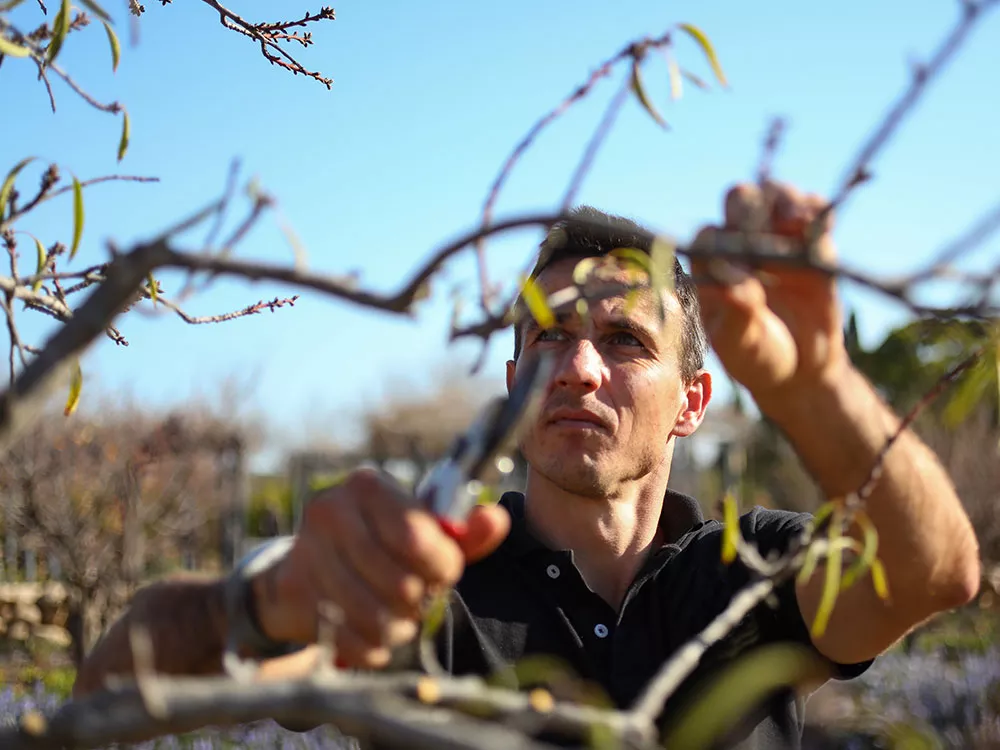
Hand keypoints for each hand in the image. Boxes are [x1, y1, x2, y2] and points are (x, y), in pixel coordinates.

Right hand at [251, 468, 509, 668]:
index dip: (442, 567)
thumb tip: (496, 520)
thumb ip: (465, 531)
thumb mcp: (425, 531)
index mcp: (368, 486)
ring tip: (400, 619)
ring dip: (398, 628)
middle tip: (418, 597)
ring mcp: (307, 552)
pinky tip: (375, 637)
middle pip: (399, 584)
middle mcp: (331, 511)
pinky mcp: (294, 593)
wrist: (308, 563)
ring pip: (374, 617)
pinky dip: (371, 648)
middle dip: (420, 600)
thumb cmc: (381, 542)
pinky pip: (347, 640)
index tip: (445, 573)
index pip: (417, 538)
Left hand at [690, 180, 847, 406]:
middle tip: (762, 235)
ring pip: (775, 195)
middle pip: (740, 200)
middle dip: (751, 210)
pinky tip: (819, 223)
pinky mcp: (812, 242)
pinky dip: (817, 210)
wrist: (800, 370)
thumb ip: (738, 311)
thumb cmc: (757, 357)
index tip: (739, 267)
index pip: (708, 235)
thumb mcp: (743, 342)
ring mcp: (777, 238)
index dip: (722, 242)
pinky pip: (814, 211)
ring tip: (796, 222)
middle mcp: (739, 244)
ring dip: (785, 200)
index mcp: (710, 265)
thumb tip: (736, 282)